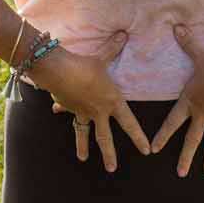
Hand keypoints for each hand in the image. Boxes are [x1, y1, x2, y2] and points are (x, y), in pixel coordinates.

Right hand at [33, 31, 151, 172]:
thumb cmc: (84, 66)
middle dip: (109, 154)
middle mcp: (98, 111)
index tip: (146, 151)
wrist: (58, 71)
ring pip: (84, 133)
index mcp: (112, 102)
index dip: (138, 137)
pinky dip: (63, 111)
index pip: (129, 123)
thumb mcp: (102, 57)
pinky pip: (68, 113)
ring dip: (83, 146)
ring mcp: (82, 112)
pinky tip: (57, 110)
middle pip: (105, 137)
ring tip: (83, 158)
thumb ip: (114, 48)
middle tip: (112, 168)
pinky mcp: (68, 107)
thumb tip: (124, 34)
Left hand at [154, 24, 203, 175]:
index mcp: (189, 103)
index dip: (162, 136)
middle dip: (185, 157)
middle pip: (192, 140)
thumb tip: (176, 27)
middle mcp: (202, 114)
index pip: (172, 122)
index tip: (154, 150)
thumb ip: (187, 43)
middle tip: (181, 173)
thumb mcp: (199, 55)